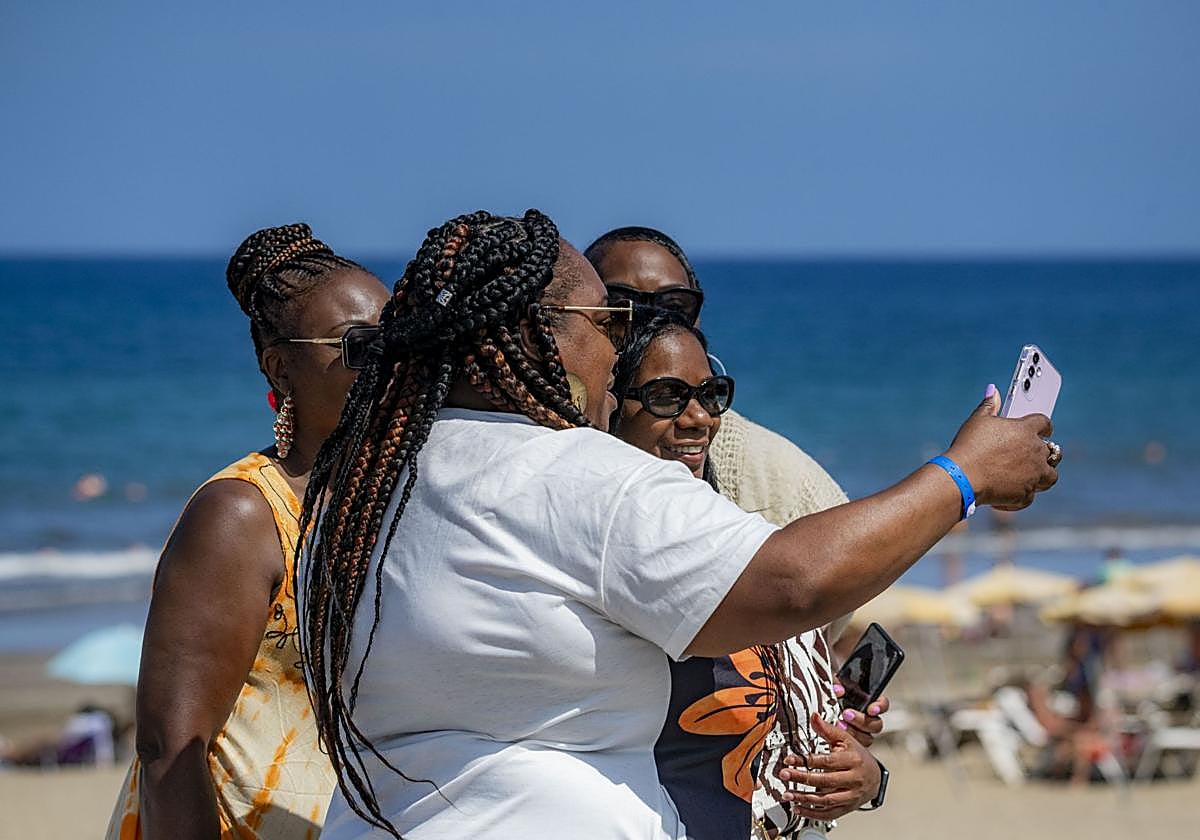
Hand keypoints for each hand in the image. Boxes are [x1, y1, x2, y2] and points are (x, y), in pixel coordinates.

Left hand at [777, 713, 881, 820]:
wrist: (876, 776)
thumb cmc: (858, 755)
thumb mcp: (845, 739)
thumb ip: (827, 729)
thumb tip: (814, 716)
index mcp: (852, 760)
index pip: (826, 761)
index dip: (806, 760)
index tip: (789, 759)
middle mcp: (853, 779)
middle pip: (825, 780)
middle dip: (802, 778)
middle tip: (785, 774)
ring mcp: (851, 795)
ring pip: (826, 800)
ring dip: (804, 798)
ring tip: (787, 794)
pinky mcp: (848, 807)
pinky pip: (829, 814)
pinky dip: (812, 813)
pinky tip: (798, 808)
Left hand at [832, 682, 888, 746]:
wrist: (816, 705)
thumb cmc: (828, 692)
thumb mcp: (831, 682)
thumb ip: (836, 682)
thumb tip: (839, 690)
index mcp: (866, 701)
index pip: (882, 705)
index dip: (880, 707)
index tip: (871, 709)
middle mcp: (866, 718)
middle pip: (876, 724)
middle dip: (862, 721)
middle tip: (846, 714)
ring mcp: (858, 731)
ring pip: (867, 738)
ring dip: (854, 732)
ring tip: (839, 725)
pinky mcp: (848, 742)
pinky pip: (853, 746)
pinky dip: (844, 741)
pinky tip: (834, 735)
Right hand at [943, 386, 1057, 509]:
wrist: (962, 477)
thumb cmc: (969, 446)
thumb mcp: (977, 421)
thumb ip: (988, 405)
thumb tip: (992, 390)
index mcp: (1026, 430)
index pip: (1045, 423)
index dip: (1043, 425)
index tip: (1042, 428)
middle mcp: (1035, 452)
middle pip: (1052, 451)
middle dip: (1044, 452)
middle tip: (1033, 453)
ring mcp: (1033, 475)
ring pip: (1050, 476)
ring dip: (1043, 474)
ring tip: (1031, 474)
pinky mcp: (1025, 494)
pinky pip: (1029, 496)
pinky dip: (1021, 496)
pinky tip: (1010, 495)